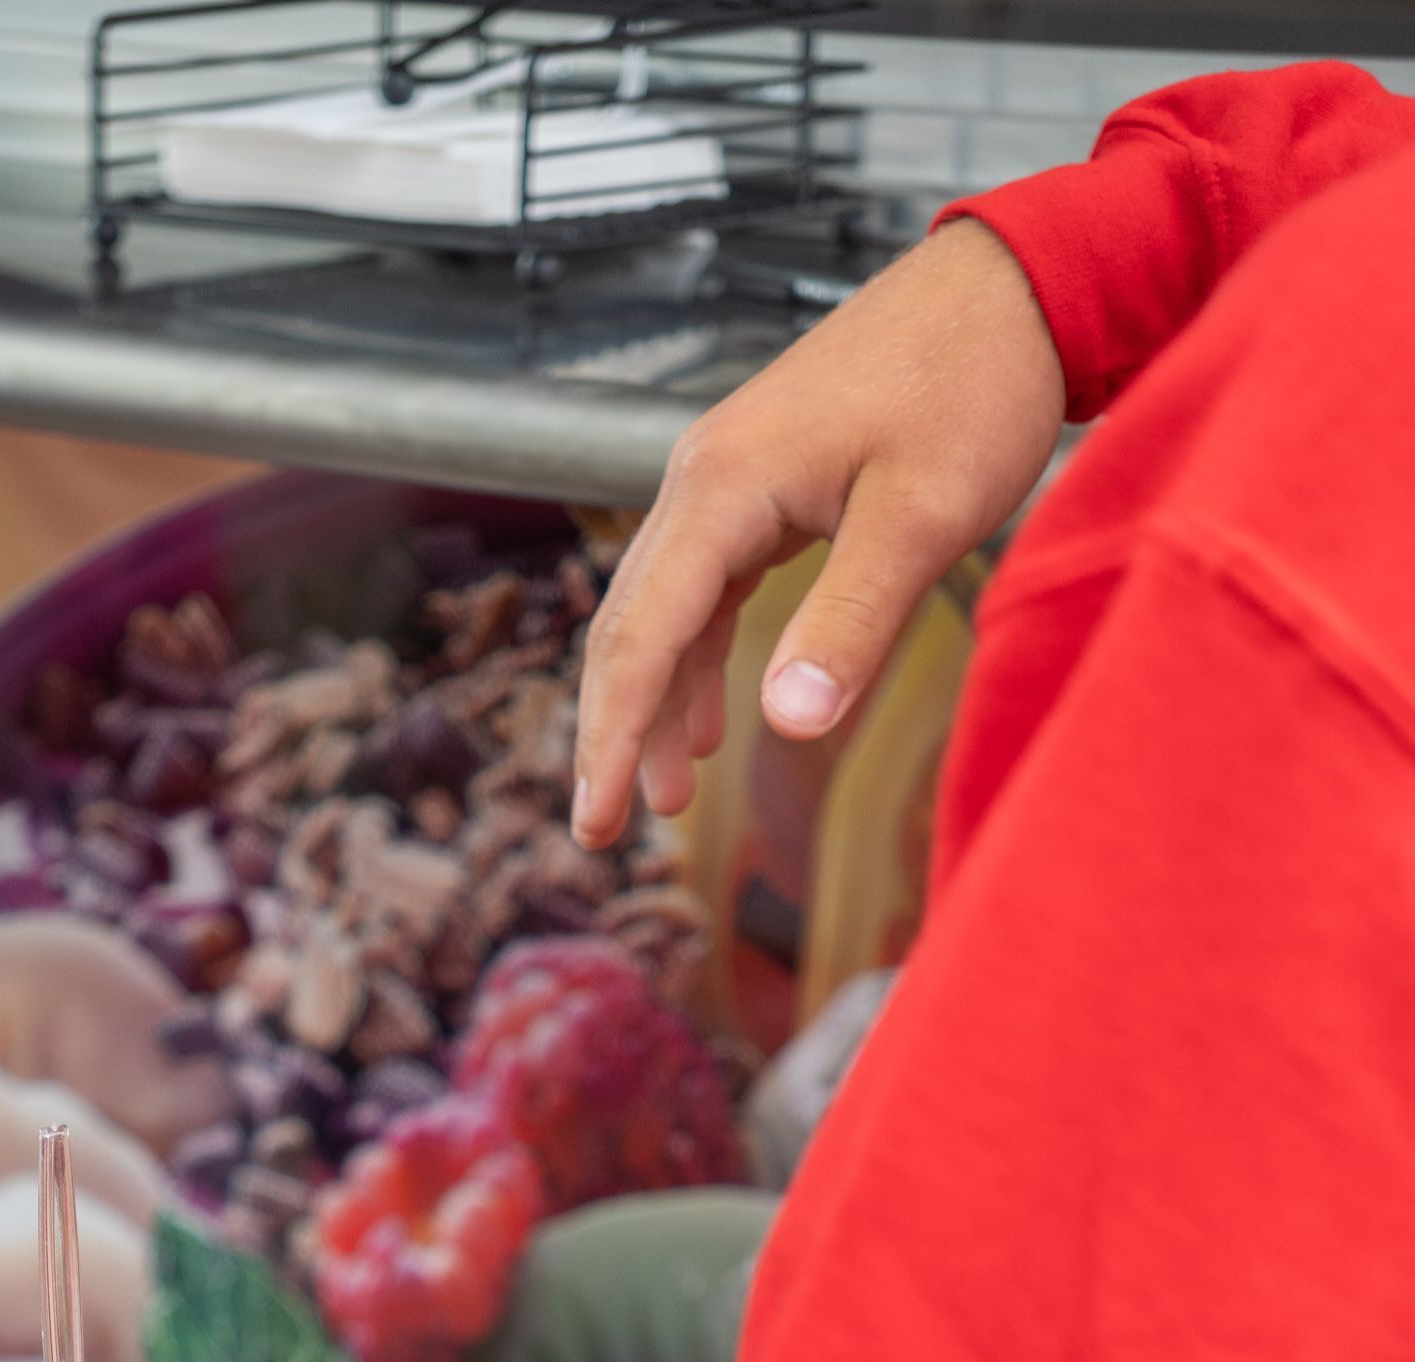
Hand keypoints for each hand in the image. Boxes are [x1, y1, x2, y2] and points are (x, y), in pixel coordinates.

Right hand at [571, 216, 1065, 846]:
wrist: (1013, 282)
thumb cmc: (972, 379)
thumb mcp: (920, 517)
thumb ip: (851, 621)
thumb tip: (788, 726)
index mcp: (723, 485)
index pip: (640, 636)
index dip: (611, 737)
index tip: (596, 822)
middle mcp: (704, 477)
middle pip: (629, 624)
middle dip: (615, 731)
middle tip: (605, 830)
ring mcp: (730, 476)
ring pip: (665, 609)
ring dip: (660, 703)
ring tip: (670, 795)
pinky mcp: (767, 481)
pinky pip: (708, 585)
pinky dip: (703, 656)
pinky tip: (720, 718)